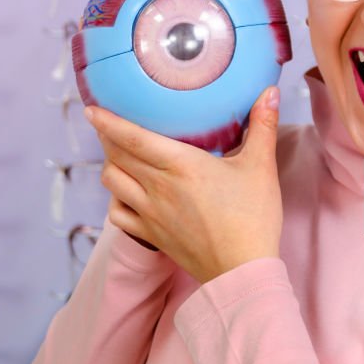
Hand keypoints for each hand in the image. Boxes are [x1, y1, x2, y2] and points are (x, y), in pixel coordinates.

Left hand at [86, 87, 282, 284]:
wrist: (243, 271)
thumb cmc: (253, 218)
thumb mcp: (261, 167)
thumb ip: (263, 126)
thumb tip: (270, 92)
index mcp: (180, 165)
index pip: (132, 138)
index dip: (108, 121)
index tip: (92, 109)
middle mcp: (158, 187)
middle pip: (116, 156)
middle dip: (107, 137)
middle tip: (108, 124)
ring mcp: (150, 214)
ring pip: (112, 183)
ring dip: (110, 165)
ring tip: (118, 155)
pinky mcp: (151, 235)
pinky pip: (118, 214)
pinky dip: (115, 199)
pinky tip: (126, 193)